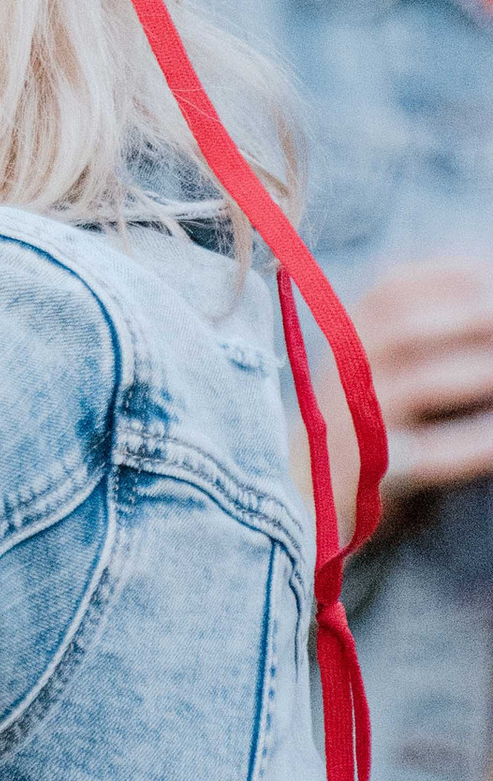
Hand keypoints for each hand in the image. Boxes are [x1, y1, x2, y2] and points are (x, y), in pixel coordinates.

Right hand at [351, 256, 492, 490]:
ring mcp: (348, 425)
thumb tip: (480, 299)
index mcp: (346, 337)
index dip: (451, 279)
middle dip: (470, 318)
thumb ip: (418, 336)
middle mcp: (342, 373)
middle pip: (402, 329)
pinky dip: (469, 445)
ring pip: (415, 386)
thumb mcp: (379, 369)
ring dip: (475, 375)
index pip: (394, 289)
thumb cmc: (368, 426)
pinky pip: (423, 457)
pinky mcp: (363, 477)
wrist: (307, 503)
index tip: (492, 277)